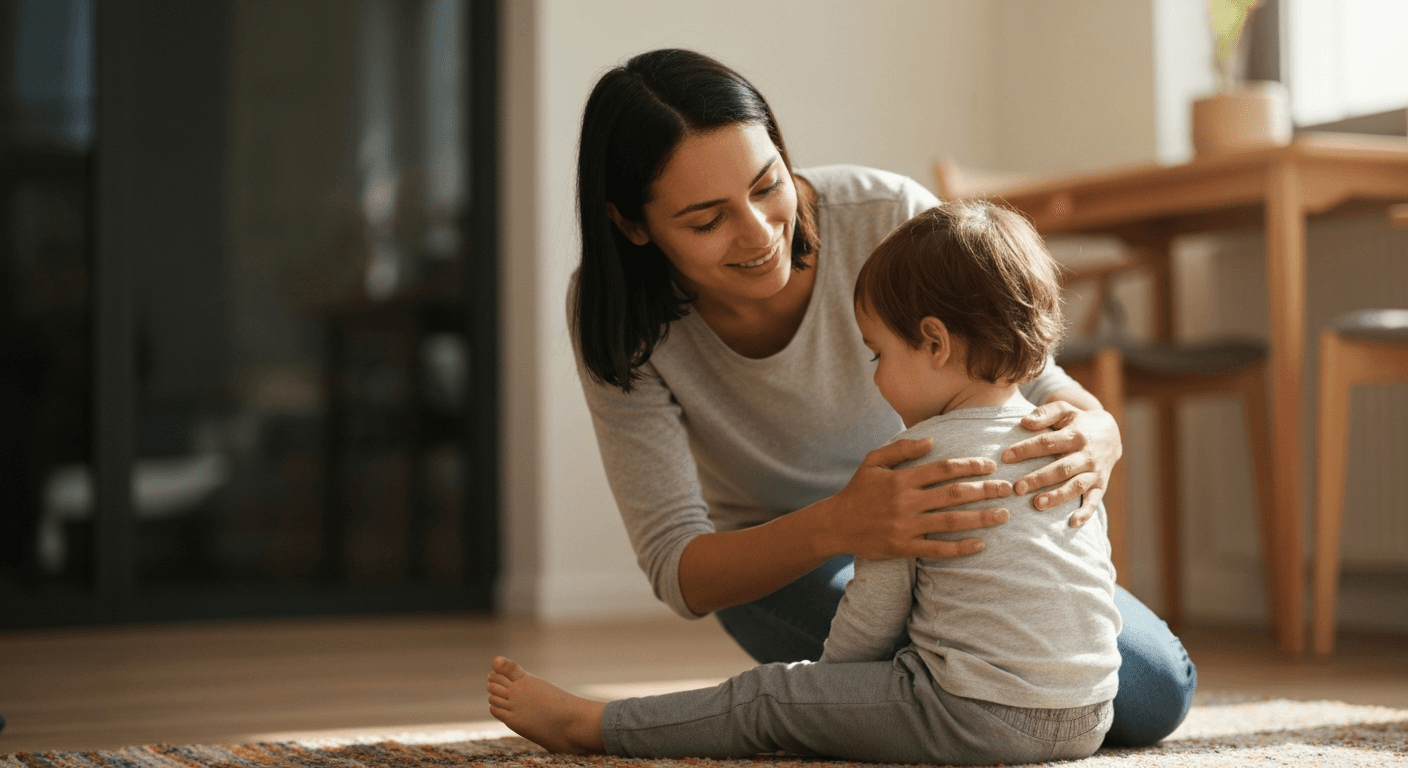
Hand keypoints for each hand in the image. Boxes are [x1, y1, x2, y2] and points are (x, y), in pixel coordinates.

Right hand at [826, 438, 1011, 559]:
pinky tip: (980, 544)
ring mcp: (906, 526)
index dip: (970, 466)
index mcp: (902, 479)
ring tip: (1003, 515)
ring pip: (951, 521)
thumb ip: (902, 449)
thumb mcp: (873, 461)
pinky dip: (960, 547)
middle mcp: (907, 502)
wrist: (835, 525)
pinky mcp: (904, 547)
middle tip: (1009, 488)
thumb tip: (932, 440)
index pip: (944, 469)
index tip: (991, 466)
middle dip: (985, 490)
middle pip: (955, 494)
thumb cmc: (857, 491)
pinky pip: (938, 549)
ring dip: (981, 518)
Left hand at [1003, 401, 1120, 526]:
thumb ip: (1045, 413)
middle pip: (1061, 468)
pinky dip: (1086, 513)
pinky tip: (1072, 522)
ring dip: (1057, 496)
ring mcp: (1095, 472)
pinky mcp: (1101, 485)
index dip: (1026, 449)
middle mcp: (1087, 455)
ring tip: (1037, 504)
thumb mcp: (1064, 410)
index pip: (1047, 443)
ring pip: (1076, 486)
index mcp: (1076, 435)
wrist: (1112, 433)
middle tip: (1017, 488)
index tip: (1005, 457)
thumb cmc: (1077, 421)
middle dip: (1039, 478)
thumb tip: (1024, 422)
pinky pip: (1095, 501)